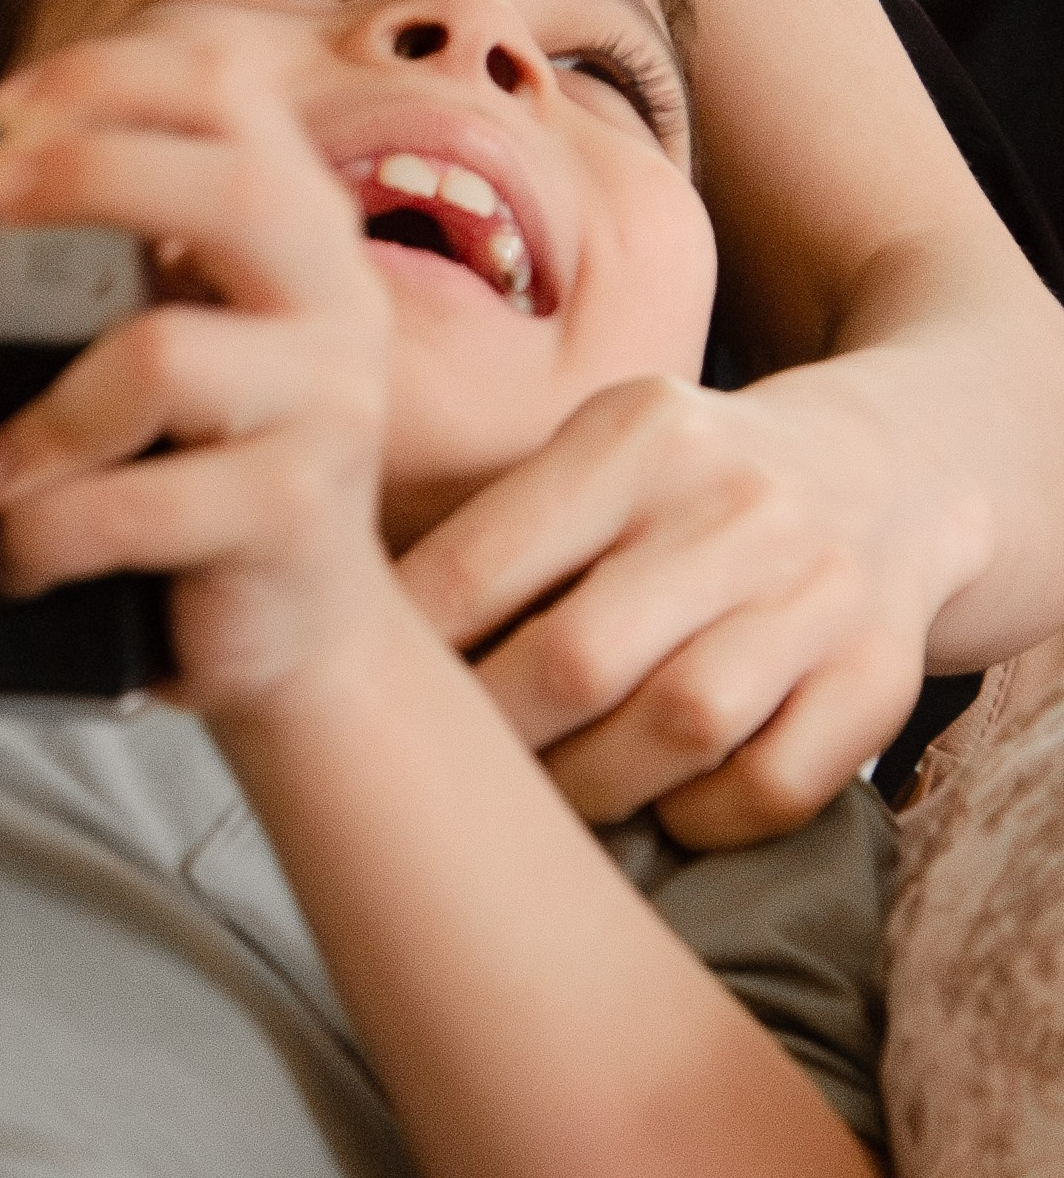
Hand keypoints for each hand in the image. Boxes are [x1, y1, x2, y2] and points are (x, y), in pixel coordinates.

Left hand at [0, 15, 399, 724]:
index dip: (110, 75)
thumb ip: (38, 211)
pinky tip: (21, 544)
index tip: (7, 113)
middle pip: (234, 186)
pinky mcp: (296, 514)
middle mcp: (330, 292)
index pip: (225, 87)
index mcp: (293, 217)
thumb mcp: (133, 311)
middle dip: (91, 173)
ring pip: (166, 357)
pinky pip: (145, 503)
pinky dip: (52, 526)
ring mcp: (327, 403)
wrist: (301, 625)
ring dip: (44, 414)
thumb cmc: (204, 446)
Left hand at [398, 355, 940, 843]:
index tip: (363, 690)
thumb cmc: (693, 477)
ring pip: (680, 727)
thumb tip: (364, 627)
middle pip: (579, 658)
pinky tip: (660, 807)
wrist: (888, 468)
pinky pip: (774, 784)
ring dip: (590, 789)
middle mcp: (734, 505)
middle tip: (442, 773)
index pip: (489, 560)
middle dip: (494, 736)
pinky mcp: (881, 675)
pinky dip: (703, 818)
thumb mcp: (606, 447)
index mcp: (639, 433)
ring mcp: (818, 592)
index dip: (415, 649)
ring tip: (541, 804)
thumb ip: (509, 523)